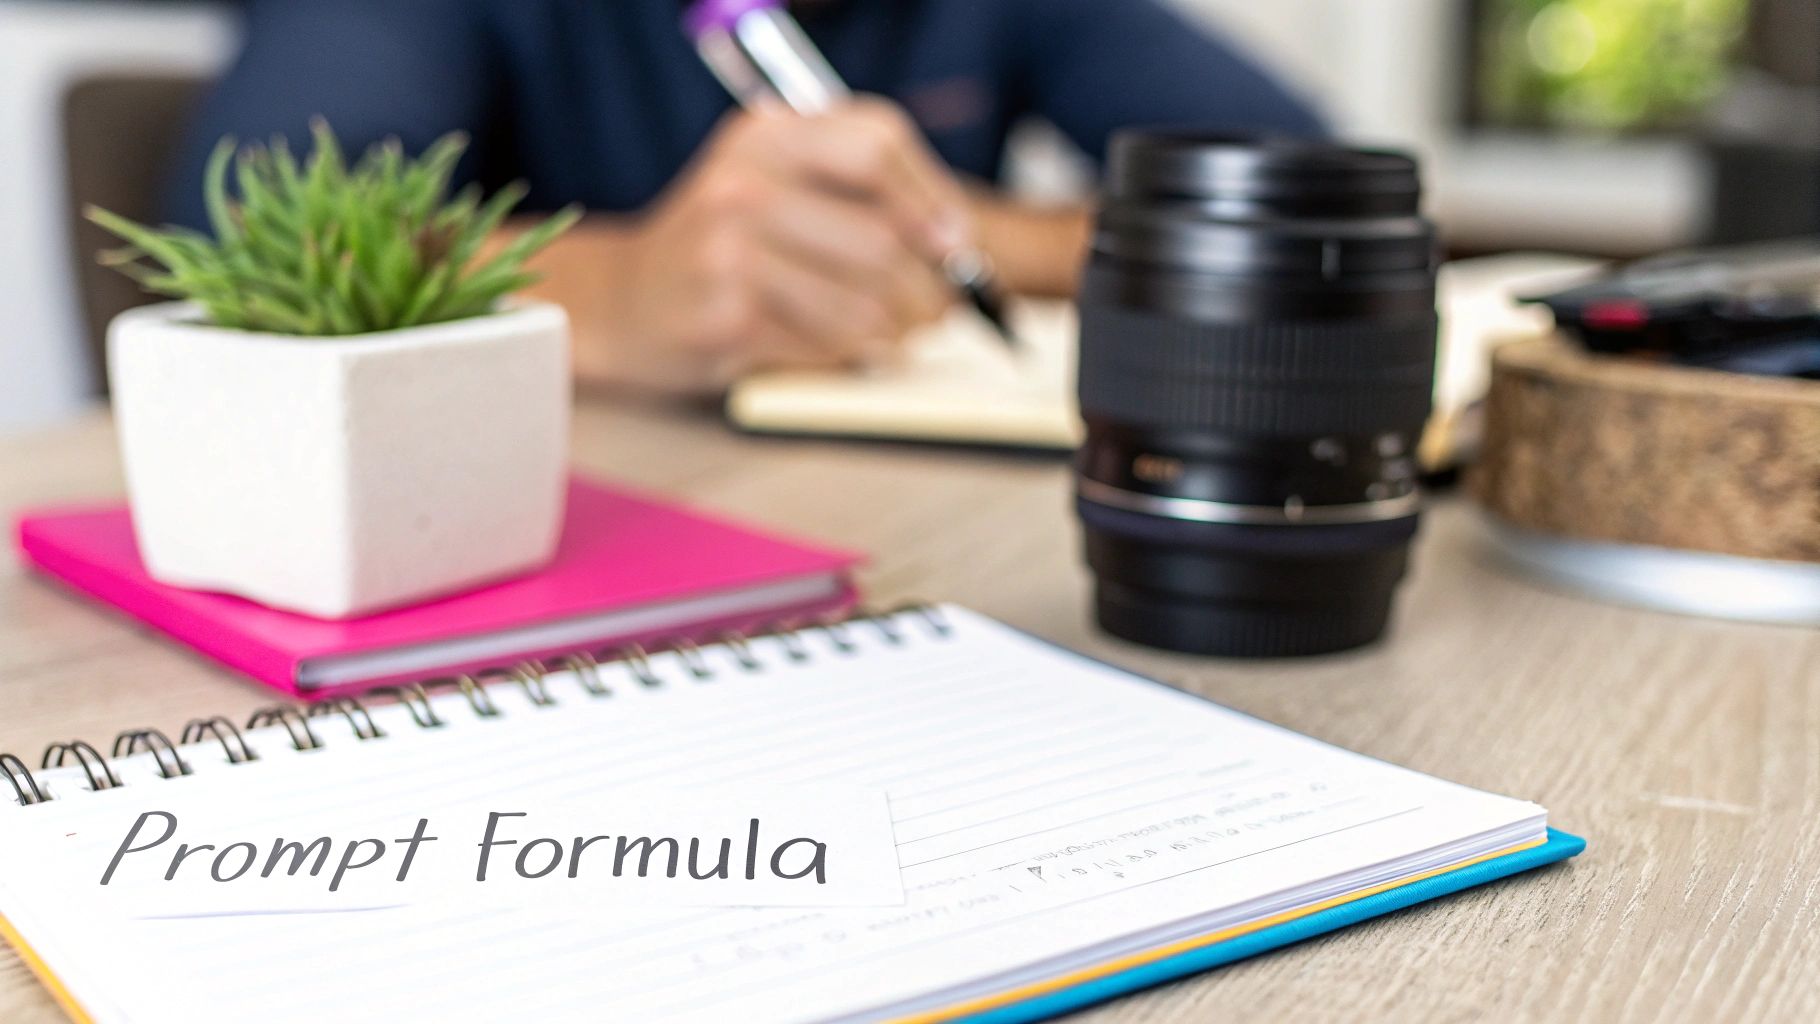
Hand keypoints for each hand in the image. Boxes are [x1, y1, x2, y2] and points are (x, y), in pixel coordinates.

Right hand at [586, 98, 969, 393]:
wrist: (623, 302)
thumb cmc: (721, 249)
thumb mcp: (773, 185)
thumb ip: (854, 193)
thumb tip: (957, 240)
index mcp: (765, 136)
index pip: (878, 145)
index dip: (932, 199)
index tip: (955, 243)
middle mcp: (742, 183)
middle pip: (882, 239)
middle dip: (926, 289)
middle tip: (935, 313)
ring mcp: (728, 252)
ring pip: (863, 304)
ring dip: (896, 334)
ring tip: (895, 340)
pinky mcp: (725, 318)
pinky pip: (827, 347)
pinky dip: (850, 359)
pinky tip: (844, 354)